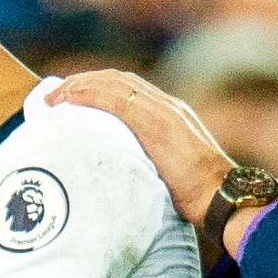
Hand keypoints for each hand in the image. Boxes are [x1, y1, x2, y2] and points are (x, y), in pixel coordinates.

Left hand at [45, 71, 232, 227]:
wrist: (223, 197)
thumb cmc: (202, 195)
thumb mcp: (174, 170)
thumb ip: (153, 161)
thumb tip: (130, 173)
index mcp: (172, 114)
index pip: (129, 89)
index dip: (99, 87)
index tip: (74, 96)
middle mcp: (167, 106)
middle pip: (118, 80)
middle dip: (84, 82)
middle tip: (55, 94)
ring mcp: (162, 112)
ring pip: (114, 84)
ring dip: (80, 85)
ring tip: (54, 97)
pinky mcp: (156, 124)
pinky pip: (116, 100)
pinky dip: (89, 95)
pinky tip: (69, 100)